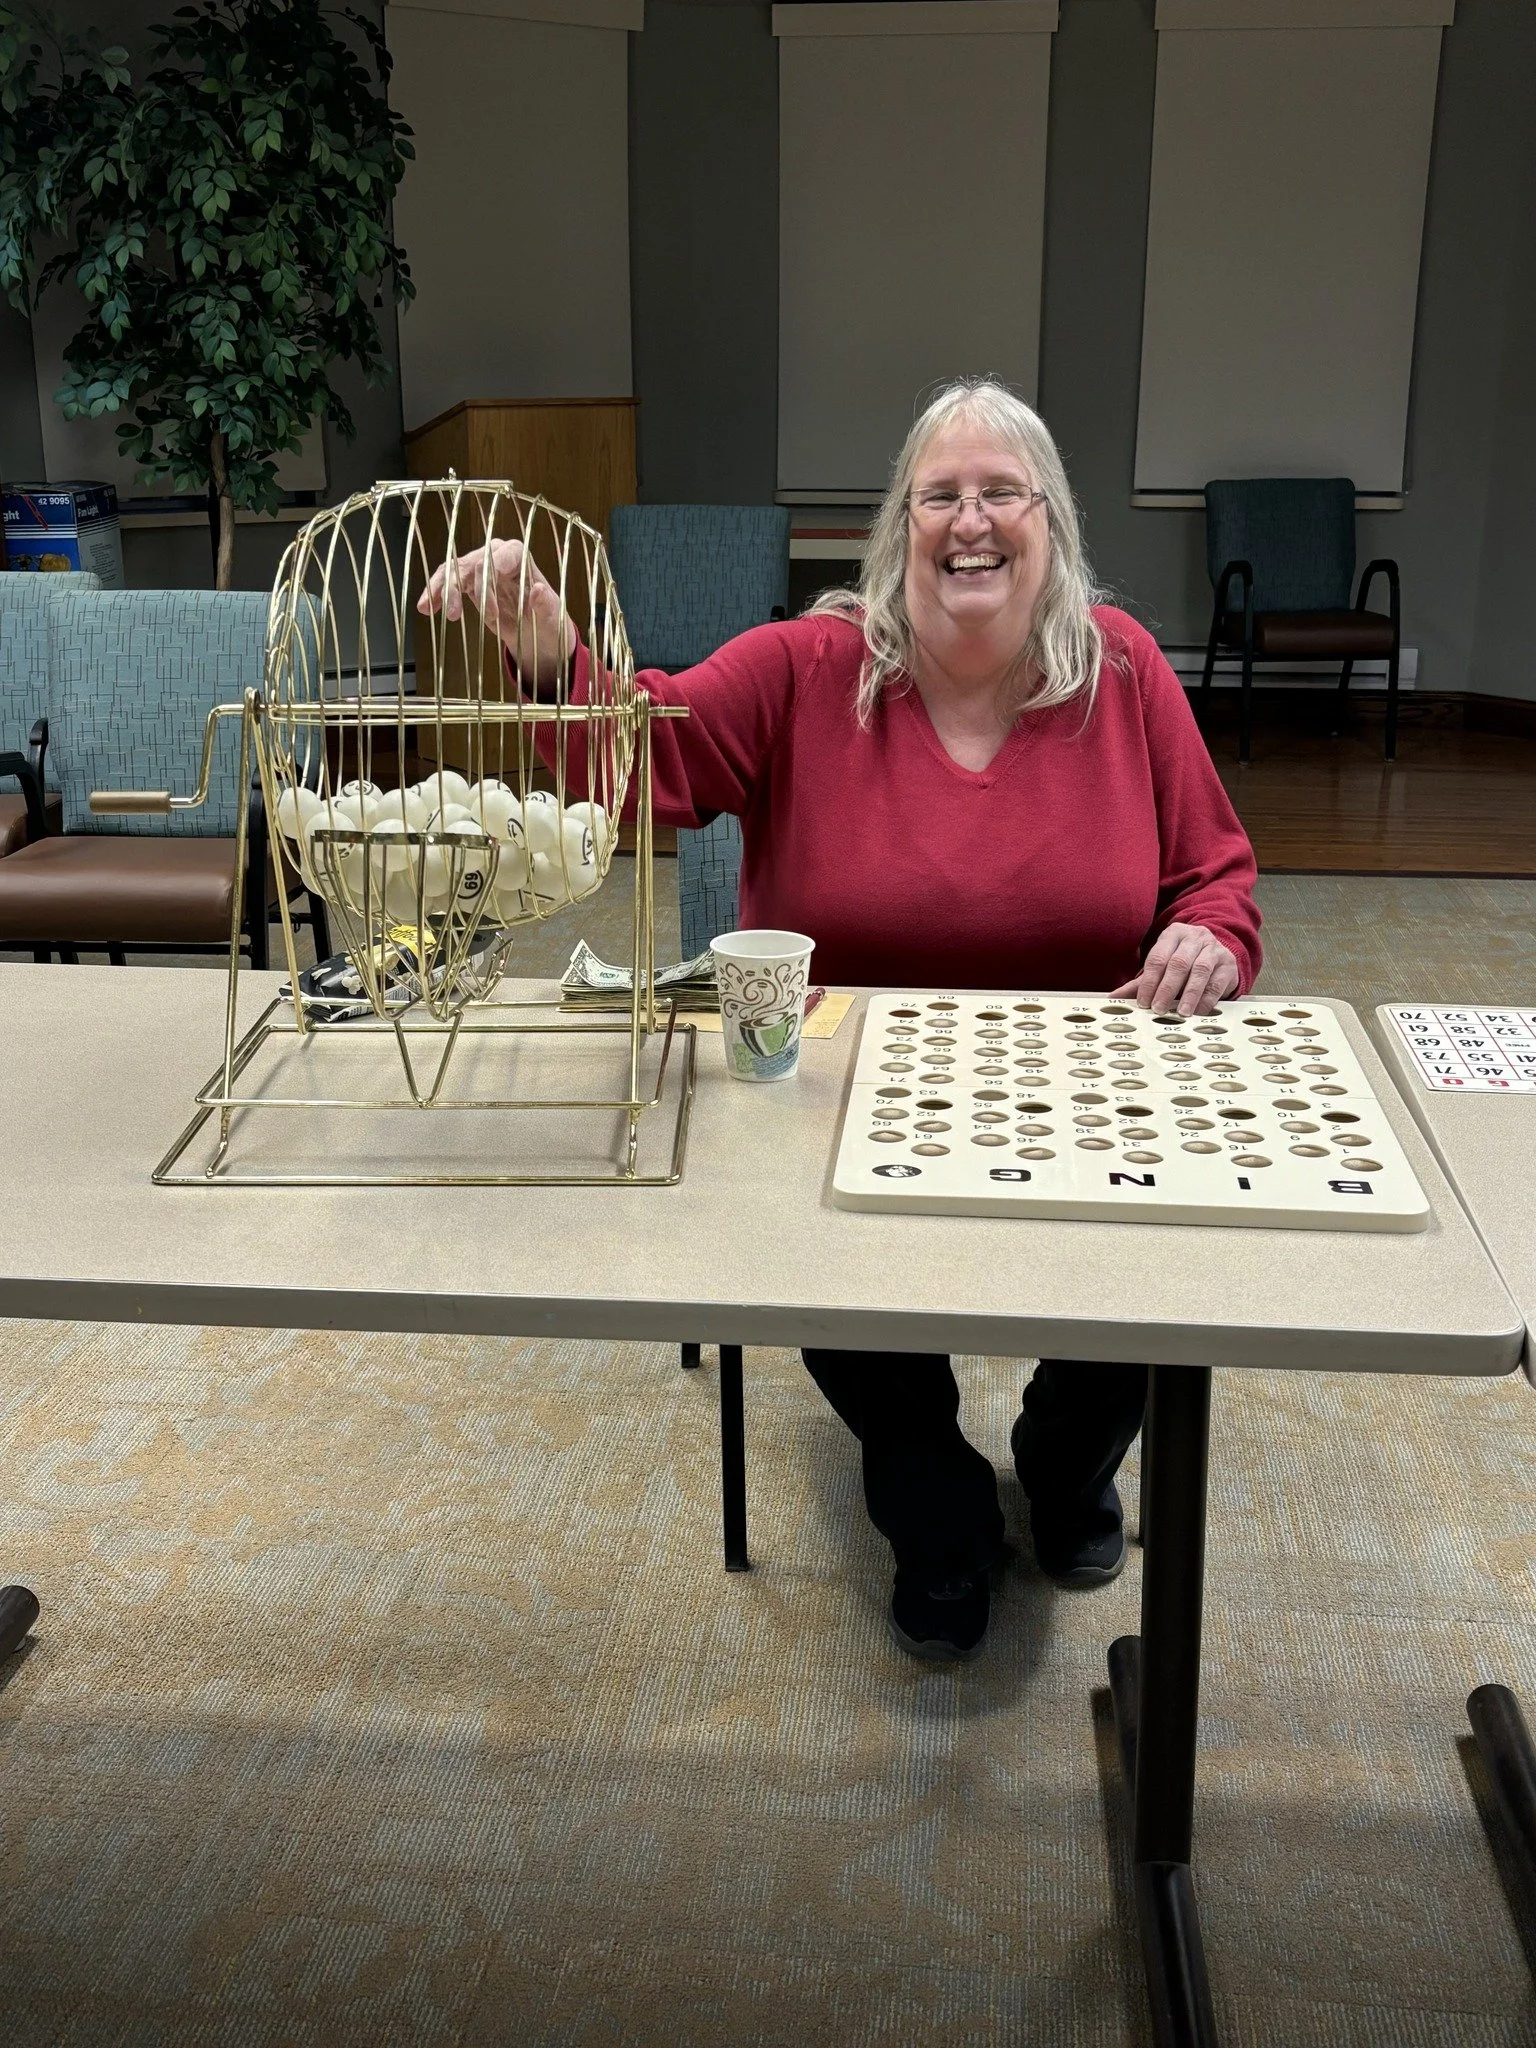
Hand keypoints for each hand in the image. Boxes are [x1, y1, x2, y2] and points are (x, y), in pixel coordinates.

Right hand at [415, 537, 571, 688]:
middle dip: (461, 587)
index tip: (489, 609)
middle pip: (473, 563)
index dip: (490, 577)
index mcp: (519, 556)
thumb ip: (545, 604)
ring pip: (454, 570)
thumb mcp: (553, 617)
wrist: (538, 634)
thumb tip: (538, 591)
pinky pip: (447, 582)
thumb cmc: (548, 621)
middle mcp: (497, 555)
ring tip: (430, 608)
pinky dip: (435, 593)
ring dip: (441, 589)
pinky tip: (425, 607)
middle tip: (455, 615)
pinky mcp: (468, 583)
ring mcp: (480, 567)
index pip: (501, 555)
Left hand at [1112, 923, 1239, 1015]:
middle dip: (1167, 988)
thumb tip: (1114, 998)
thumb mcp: (1162, 966)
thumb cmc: (1184, 961)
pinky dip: (1206, 999)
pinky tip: (1197, 1011)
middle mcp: (1195, 938)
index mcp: (1173, 934)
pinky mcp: (1228, 964)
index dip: (1149, 981)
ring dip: (1189, 994)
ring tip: (1181, 1012)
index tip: (1143, 1002)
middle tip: (1158, 1008)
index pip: (1158, 957)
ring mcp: (1214, 949)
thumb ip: (1140, 982)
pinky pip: (1217, 982)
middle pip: (1179, 963)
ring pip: (1200, 971)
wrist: (1218, 952)